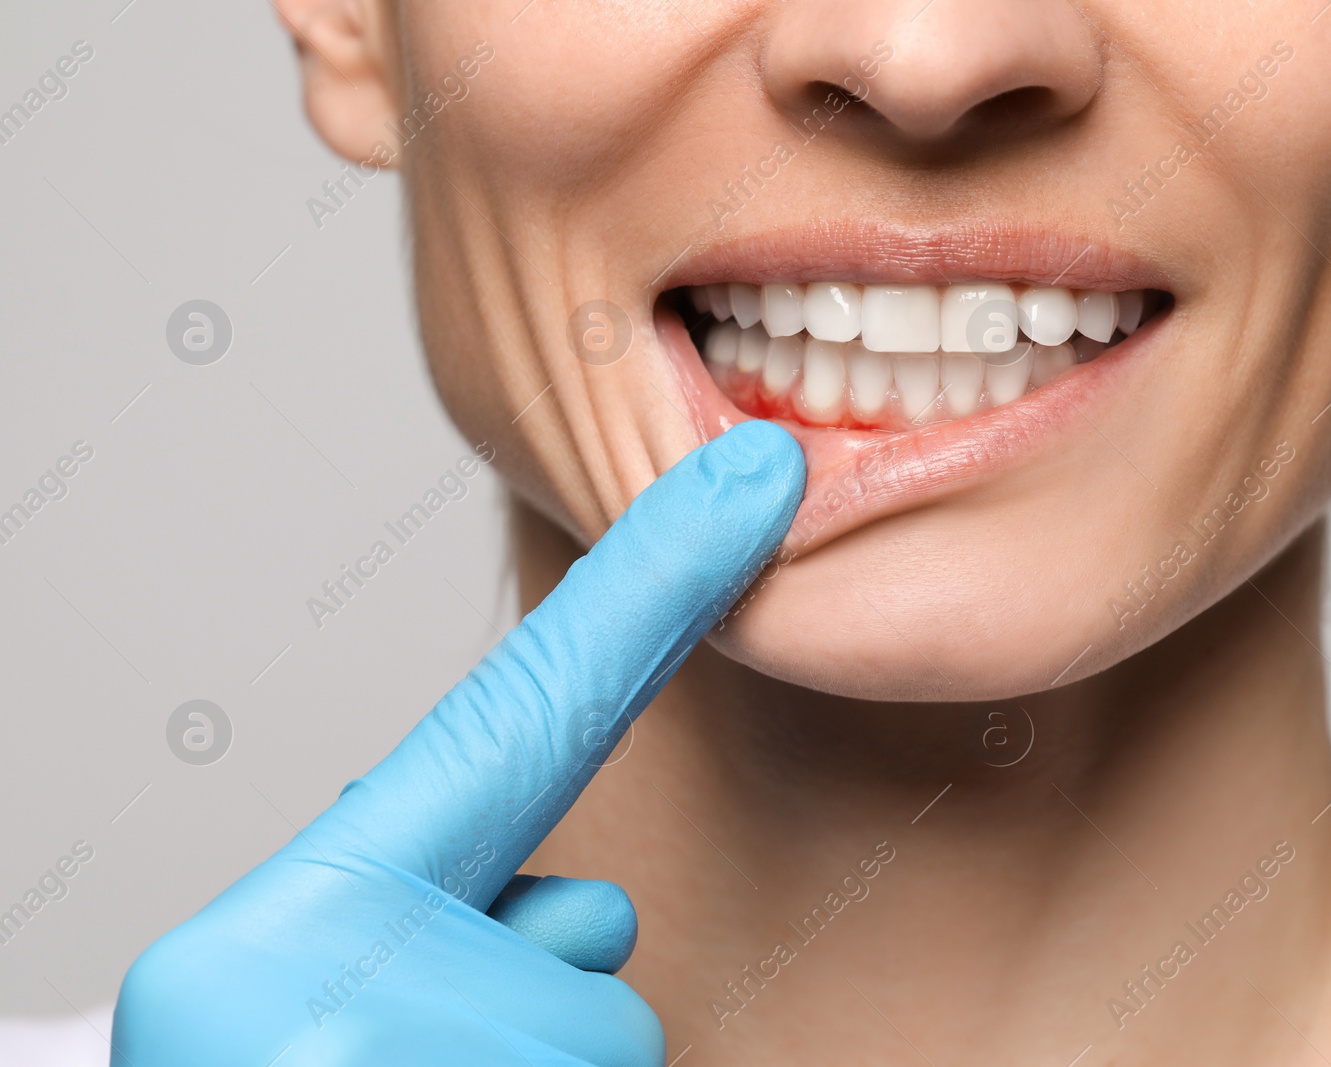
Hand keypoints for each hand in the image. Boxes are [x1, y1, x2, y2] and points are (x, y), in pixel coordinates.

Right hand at [110, 421, 804, 1065]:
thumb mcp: (308, 990)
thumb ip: (451, 918)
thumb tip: (594, 914)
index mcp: (295, 915)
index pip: (520, 713)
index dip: (652, 589)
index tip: (754, 481)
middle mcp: (334, 989)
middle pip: (588, 952)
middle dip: (540, 1005)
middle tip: (406, 1053)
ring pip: (608, 1044)